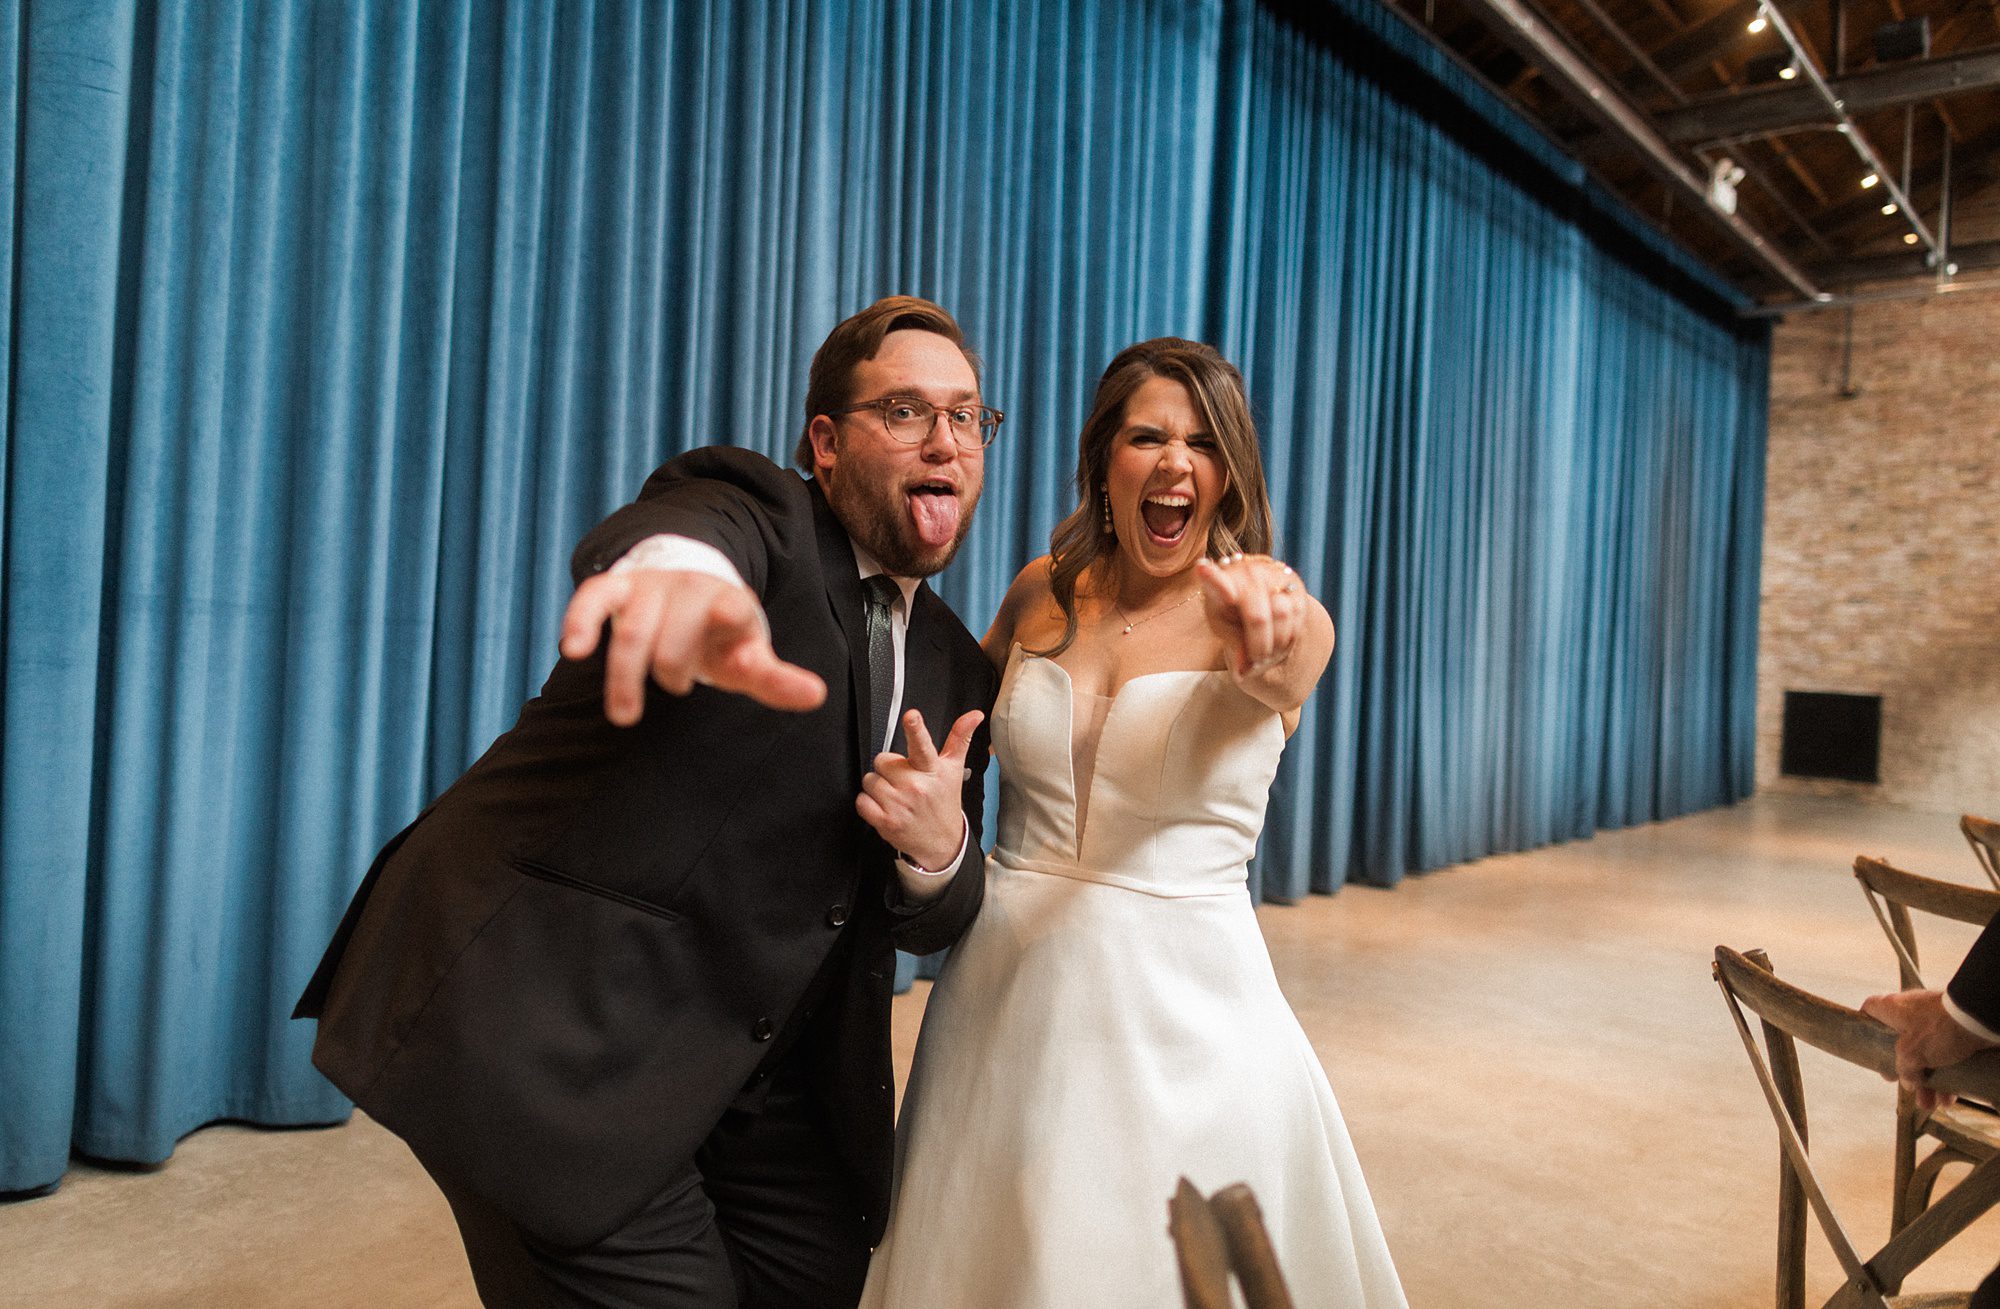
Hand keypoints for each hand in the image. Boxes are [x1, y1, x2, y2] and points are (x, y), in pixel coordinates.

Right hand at [559, 569, 826, 724]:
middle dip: (673, 665)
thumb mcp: (749, 656)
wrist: (689, 590)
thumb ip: (774, 679)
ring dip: (625, 673)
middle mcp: (689, 588)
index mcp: (730, 602)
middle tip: (681, 688)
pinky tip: (572, 650)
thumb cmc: (722, 636)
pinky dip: (580, 621)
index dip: (730, 616)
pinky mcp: (615, 588)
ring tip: (626, 715)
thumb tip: (816, 695)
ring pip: (633, 626)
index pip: (731, 607)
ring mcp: (650, 587)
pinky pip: (593, 598)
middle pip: (675, 630)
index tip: (733, 637)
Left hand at [856, 708, 983, 872]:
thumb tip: (974, 715)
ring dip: (878, 786)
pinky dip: (868, 803)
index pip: (923, 745)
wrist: (942, 842)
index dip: (916, 729)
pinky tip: (884, 807)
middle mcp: (916, 786)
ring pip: (870, 780)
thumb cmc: (944, 802)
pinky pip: (862, 801)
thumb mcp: (954, 769)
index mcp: (932, 770)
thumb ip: (960, 738)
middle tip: (902, 779)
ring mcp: (900, 805)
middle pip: (882, 760)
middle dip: (888, 768)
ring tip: (895, 795)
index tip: (912, 716)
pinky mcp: (886, 822)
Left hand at [1195, 553, 1304, 678]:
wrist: (1260, 594)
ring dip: (1276, 642)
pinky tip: (1279, 638)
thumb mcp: (1224, 628)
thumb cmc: (1231, 613)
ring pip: (1283, 615)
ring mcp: (1273, 574)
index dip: (1211, 578)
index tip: (1202, 569)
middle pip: (1258, 617)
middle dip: (1258, 645)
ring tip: (1267, 650)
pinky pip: (1298, 615)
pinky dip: (1289, 635)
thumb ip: (1234, 647)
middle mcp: (1248, 571)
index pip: (1215, 580)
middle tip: (1257, 660)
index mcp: (1220, 582)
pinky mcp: (1294, 583)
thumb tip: (1244, 674)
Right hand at [1860, 988, 1996, 1111]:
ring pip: (1926, 1055)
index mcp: (1893, 1009)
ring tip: (1930, 1104)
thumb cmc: (1937, 1029)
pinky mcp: (1957, 1032)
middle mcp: (1912, 1014)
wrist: (1980, 1020)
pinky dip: (1947, 1077)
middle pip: (1900, 1043)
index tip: (1869, 1047)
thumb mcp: (1910, 1054)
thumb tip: (1907, 1082)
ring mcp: (1936, 1023)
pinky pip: (1947, 1058)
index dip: (1866, 1026)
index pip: (1870, 1010)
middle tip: (1906, 1086)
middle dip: (1906, 1070)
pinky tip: (1949, 1098)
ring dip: (1928, 1082)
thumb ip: (1903, 1070)